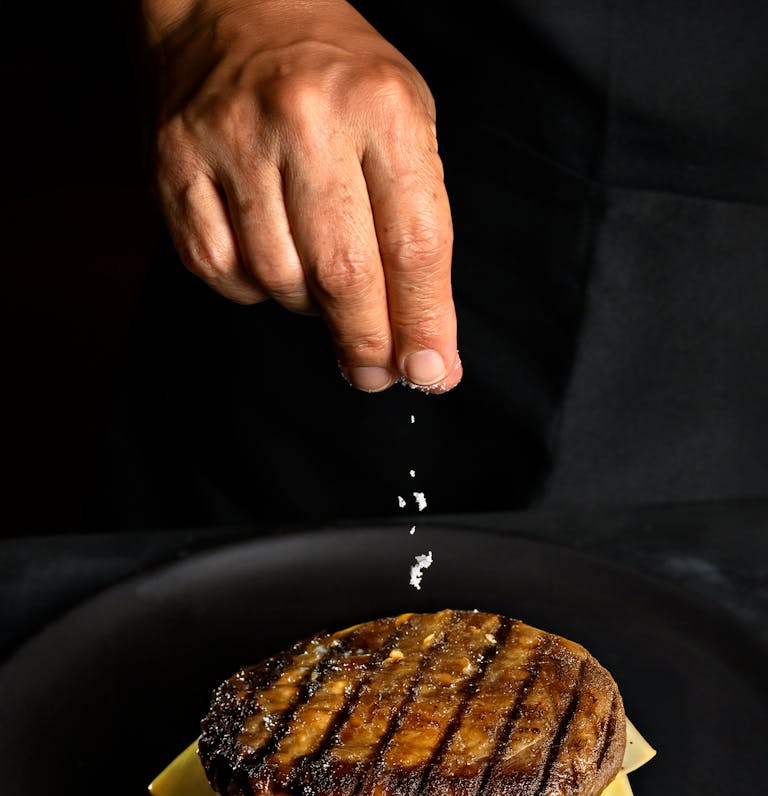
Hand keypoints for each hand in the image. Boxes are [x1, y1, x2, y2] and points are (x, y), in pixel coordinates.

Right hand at [142, 0, 460, 392]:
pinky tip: (267, 259)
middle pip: (344, 273)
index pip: (414, 241)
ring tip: (318, 282)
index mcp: (380, 105)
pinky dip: (250, 286)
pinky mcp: (175, 164)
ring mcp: (231, 141)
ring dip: (307, 305)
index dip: (423, 320)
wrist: (227, 4)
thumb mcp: (402, 121)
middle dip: (366, 340)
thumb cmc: (332, 76)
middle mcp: (304, 119)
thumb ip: (419, 230)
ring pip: (278, 280)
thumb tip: (426, 347)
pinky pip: (220, 269)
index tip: (429, 371)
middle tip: (375, 372)